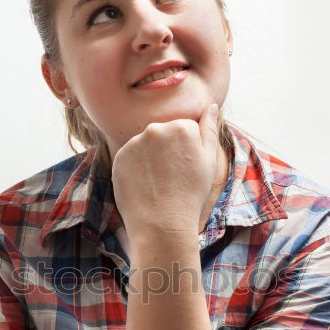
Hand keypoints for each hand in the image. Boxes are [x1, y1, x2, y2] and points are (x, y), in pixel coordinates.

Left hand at [110, 103, 219, 240]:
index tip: (186, 169)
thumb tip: (211, 106)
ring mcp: (134, 143)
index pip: (184, 129)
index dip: (187, 151)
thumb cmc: (191, 195)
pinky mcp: (119, 157)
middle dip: (167, 150)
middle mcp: (155, 129)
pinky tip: (144, 185)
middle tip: (172, 177)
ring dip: (150, 158)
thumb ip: (209, 129)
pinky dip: (136, 169)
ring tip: (158, 183)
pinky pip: (130, 158)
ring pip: (145, 146)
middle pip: (163, 135)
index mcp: (181, 126)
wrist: (162, 224)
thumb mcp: (209, 161)